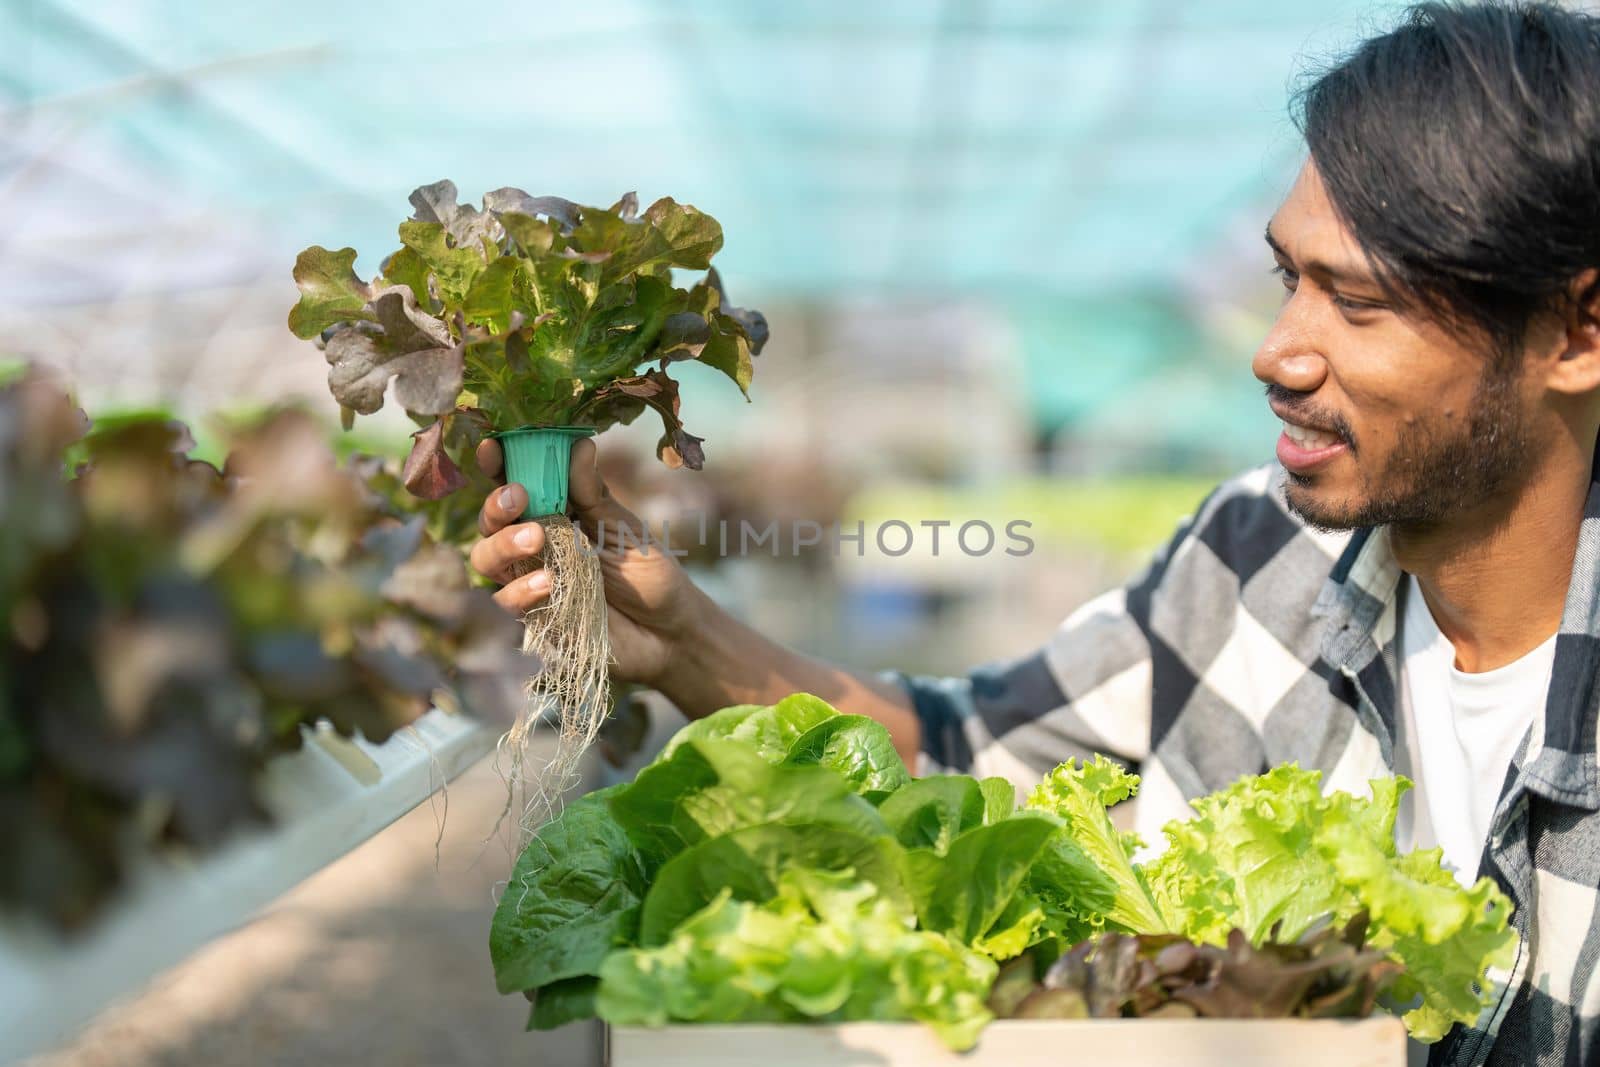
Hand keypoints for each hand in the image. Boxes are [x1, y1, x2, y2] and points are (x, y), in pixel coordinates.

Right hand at [469, 437, 699, 686]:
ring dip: (502, 545)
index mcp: (553, 515)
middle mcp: (532, 546)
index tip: (492, 446)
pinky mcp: (533, 619)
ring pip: (484, 560)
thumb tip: (579, 444)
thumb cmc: (647, 575)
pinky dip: (519, 591)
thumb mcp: (623, 529)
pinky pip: (504, 604)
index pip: (513, 485)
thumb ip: (593, 494)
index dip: (497, 465)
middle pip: (488, 522)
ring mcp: (527, 583)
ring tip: (536, 539)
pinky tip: (547, 584)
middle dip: (495, 506)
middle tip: (519, 497)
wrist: (668, 632)